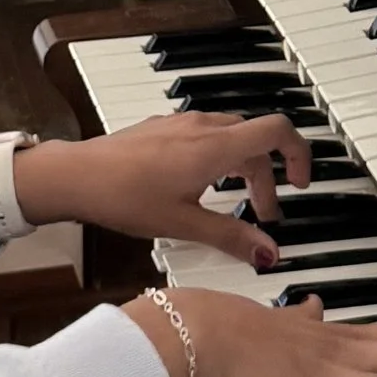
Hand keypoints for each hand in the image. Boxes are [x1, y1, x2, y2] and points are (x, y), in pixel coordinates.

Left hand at [13, 113, 311, 276]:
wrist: (76, 176)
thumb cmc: (123, 196)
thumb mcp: (184, 225)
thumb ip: (232, 237)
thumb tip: (268, 252)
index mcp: (215, 147)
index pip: (277, 130)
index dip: (299, 153)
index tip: (300, 182)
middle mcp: (202, 127)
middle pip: (255, 140)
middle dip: (267, 176)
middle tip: (263, 212)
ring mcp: (181, 124)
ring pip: (230, 136)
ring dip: (242, 166)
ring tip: (233, 201)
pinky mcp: (163, 128)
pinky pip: (205, 135)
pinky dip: (218, 157)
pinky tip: (200, 186)